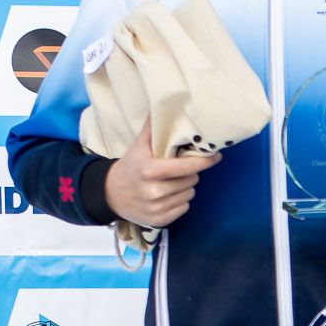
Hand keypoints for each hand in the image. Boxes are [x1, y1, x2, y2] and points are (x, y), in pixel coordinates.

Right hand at [103, 128, 218, 228]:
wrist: (110, 194)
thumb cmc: (130, 166)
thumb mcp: (139, 146)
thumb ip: (153, 128)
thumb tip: (164, 104)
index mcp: (150, 170)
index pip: (187, 167)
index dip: (204, 161)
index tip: (215, 156)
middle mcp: (153, 191)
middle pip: (191, 180)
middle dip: (189, 174)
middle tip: (176, 170)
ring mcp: (156, 208)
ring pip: (189, 194)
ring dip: (185, 188)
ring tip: (170, 183)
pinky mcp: (159, 221)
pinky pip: (184, 208)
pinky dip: (180, 202)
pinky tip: (167, 196)